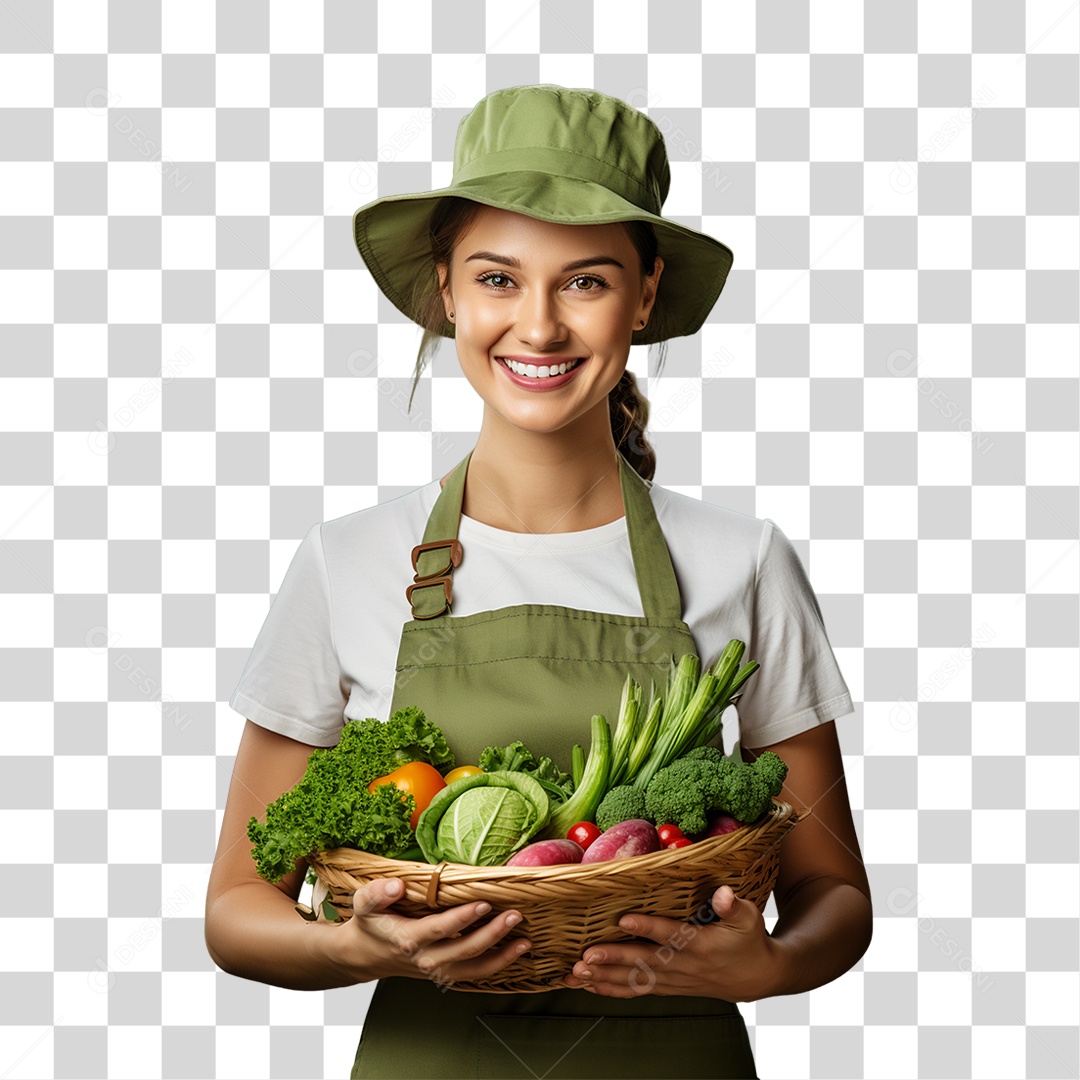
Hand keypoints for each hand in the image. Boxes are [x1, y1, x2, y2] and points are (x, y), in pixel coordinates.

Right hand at [326, 879, 530, 988]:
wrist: (366, 956)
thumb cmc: (370, 924)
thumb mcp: (364, 903)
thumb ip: (377, 893)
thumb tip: (396, 885)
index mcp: (409, 939)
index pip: (441, 929)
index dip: (464, 918)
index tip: (484, 902)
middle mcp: (426, 959)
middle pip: (465, 950)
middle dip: (493, 934)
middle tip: (514, 916)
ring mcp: (438, 970)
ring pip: (475, 968)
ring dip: (502, 956)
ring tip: (525, 941)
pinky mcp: (447, 973)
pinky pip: (476, 973)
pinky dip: (498, 965)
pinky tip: (517, 952)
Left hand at [563, 885, 784, 1001]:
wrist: (753, 978)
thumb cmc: (747, 940)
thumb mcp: (749, 918)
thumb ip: (733, 906)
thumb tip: (723, 892)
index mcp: (702, 945)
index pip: (671, 935)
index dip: (649, 927)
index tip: (624, 919)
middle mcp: (684, 965)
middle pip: (644, 962)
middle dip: (614, 959)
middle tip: (586, 956)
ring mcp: (673, 979)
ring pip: (635, 980)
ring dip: (605, 977)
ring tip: (576, 973)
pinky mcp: (667, 987)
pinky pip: (636, 990)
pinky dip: (611, 990)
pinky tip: (587, 986)